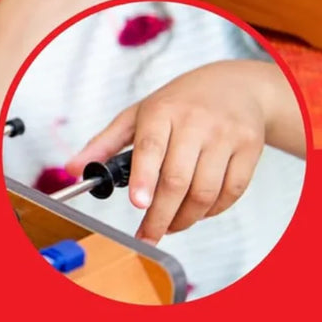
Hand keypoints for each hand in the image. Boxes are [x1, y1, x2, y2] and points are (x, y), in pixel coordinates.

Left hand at [68, 60, 292, 242]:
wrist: (236, 85)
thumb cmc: (182, 102)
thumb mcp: (140, 113)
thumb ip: (106, 142)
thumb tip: (72, 168)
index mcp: (163, 109)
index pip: (151, 146)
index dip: (144, 178)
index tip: (138, 204)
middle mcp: (196, 120)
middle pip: (177, 179)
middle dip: (160, 217)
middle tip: (147, 236)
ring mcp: (225, 133)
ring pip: (205, 192)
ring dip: (185, 219)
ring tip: (172, 224)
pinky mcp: (249, 147)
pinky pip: (231, 192)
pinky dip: (213, 211)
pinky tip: (199, 210)